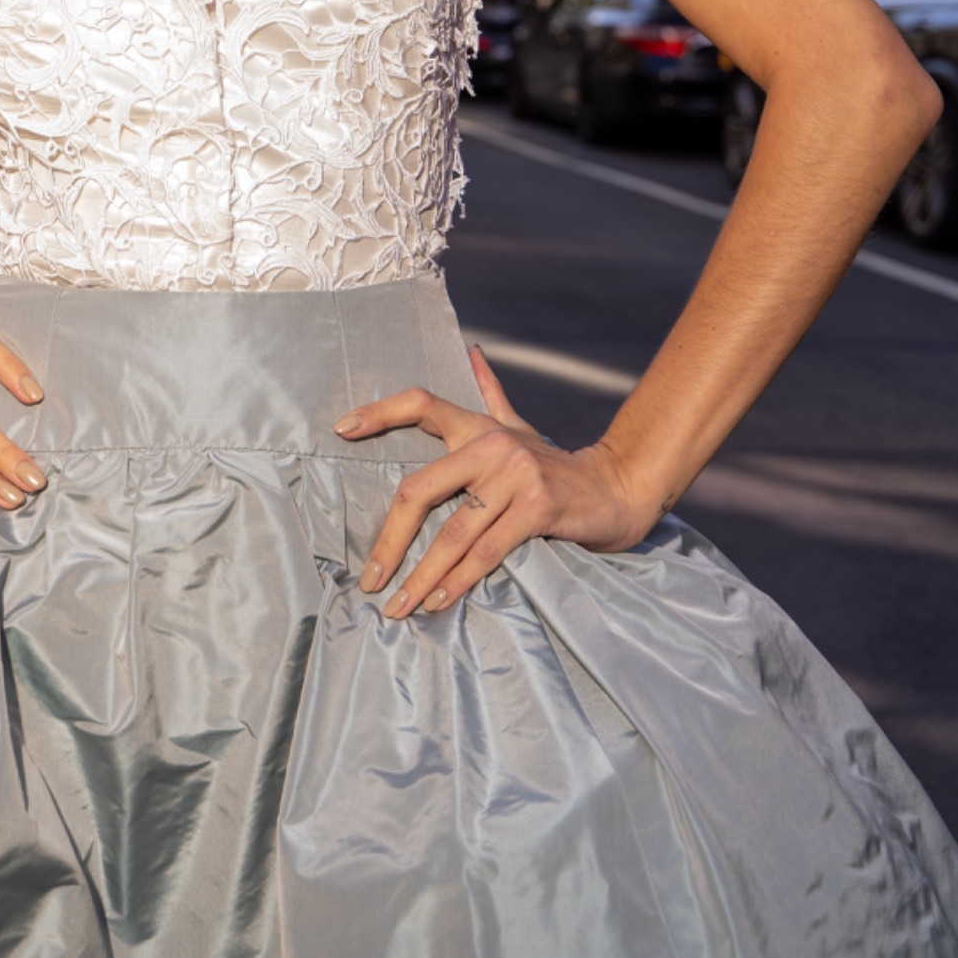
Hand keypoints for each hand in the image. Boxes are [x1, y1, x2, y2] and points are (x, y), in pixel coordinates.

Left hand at [334, 348, 649, 617]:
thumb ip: (492, 395)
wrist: (617, 491)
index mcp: (480, 426)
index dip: (378, 413)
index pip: (421, 404)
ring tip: (398, 606)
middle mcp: (492, 444)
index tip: (340, 430)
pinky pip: (487, 551)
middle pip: (420, 489)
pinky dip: (459, 581)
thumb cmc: (557, 468)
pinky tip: (438, 601)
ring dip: (421, 575)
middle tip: (369, 580)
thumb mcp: (521, 428)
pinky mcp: (537, 507)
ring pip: (453, 532)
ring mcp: (516, 474)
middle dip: (389, 541)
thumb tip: (472, 351)